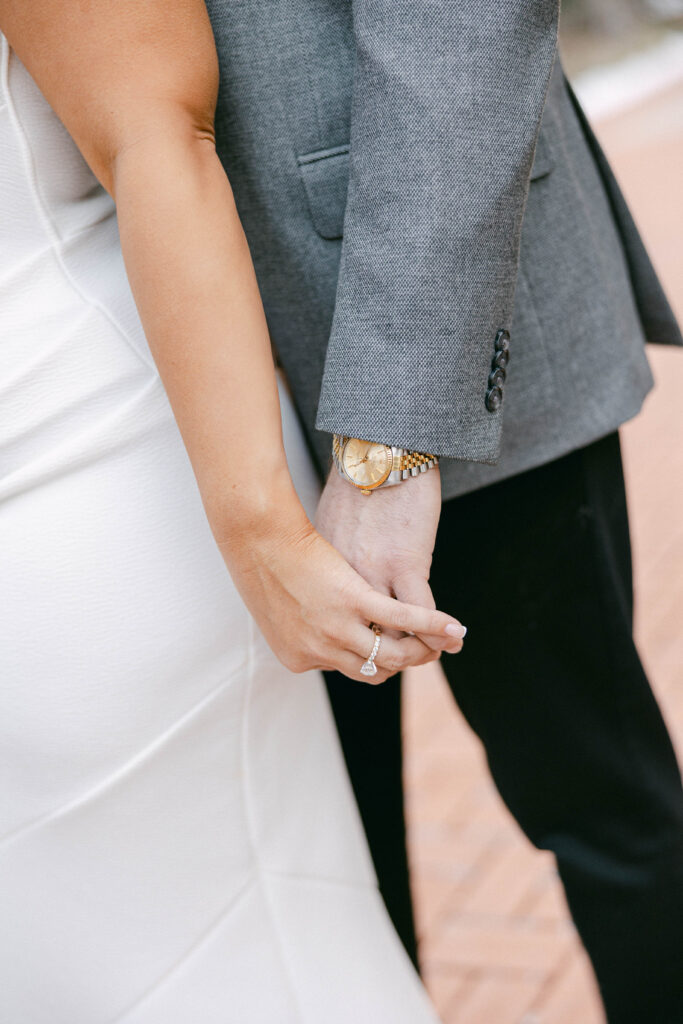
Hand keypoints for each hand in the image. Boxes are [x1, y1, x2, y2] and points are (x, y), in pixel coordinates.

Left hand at [214, 495, 462, 683]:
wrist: (259, 534)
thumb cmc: (266, 562)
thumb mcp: (278, 609)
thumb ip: (301, 628)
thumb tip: (317, 629)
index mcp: (298, 657)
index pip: (348, 670)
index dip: (372, 659)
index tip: (388, 646)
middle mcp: (319, 650)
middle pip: (375, 670)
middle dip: (405, 663)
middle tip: (426, 651)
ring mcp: (337, 627)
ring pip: (393, 655)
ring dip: (423, 651)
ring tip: (444, 642)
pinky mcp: (355, 599)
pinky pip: (403, 620)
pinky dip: (433, 625)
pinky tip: (454, 627)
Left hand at [315, 464, 465, 656]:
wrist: (379, 449)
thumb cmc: (356, 479)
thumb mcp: (330, 522)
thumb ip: (332, 551)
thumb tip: (334, 565)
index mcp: (325, 571)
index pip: (337, 620)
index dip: (354, 636)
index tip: (369, 644)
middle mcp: (344, 581)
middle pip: (360, 635)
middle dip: (382, 654)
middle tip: (402, 661)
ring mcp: (375, 576)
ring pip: (392, 632)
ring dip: (415, 650)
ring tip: (432, 656)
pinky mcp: (407, 565)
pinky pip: (420, 614)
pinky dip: (438, 632)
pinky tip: (453, 640)